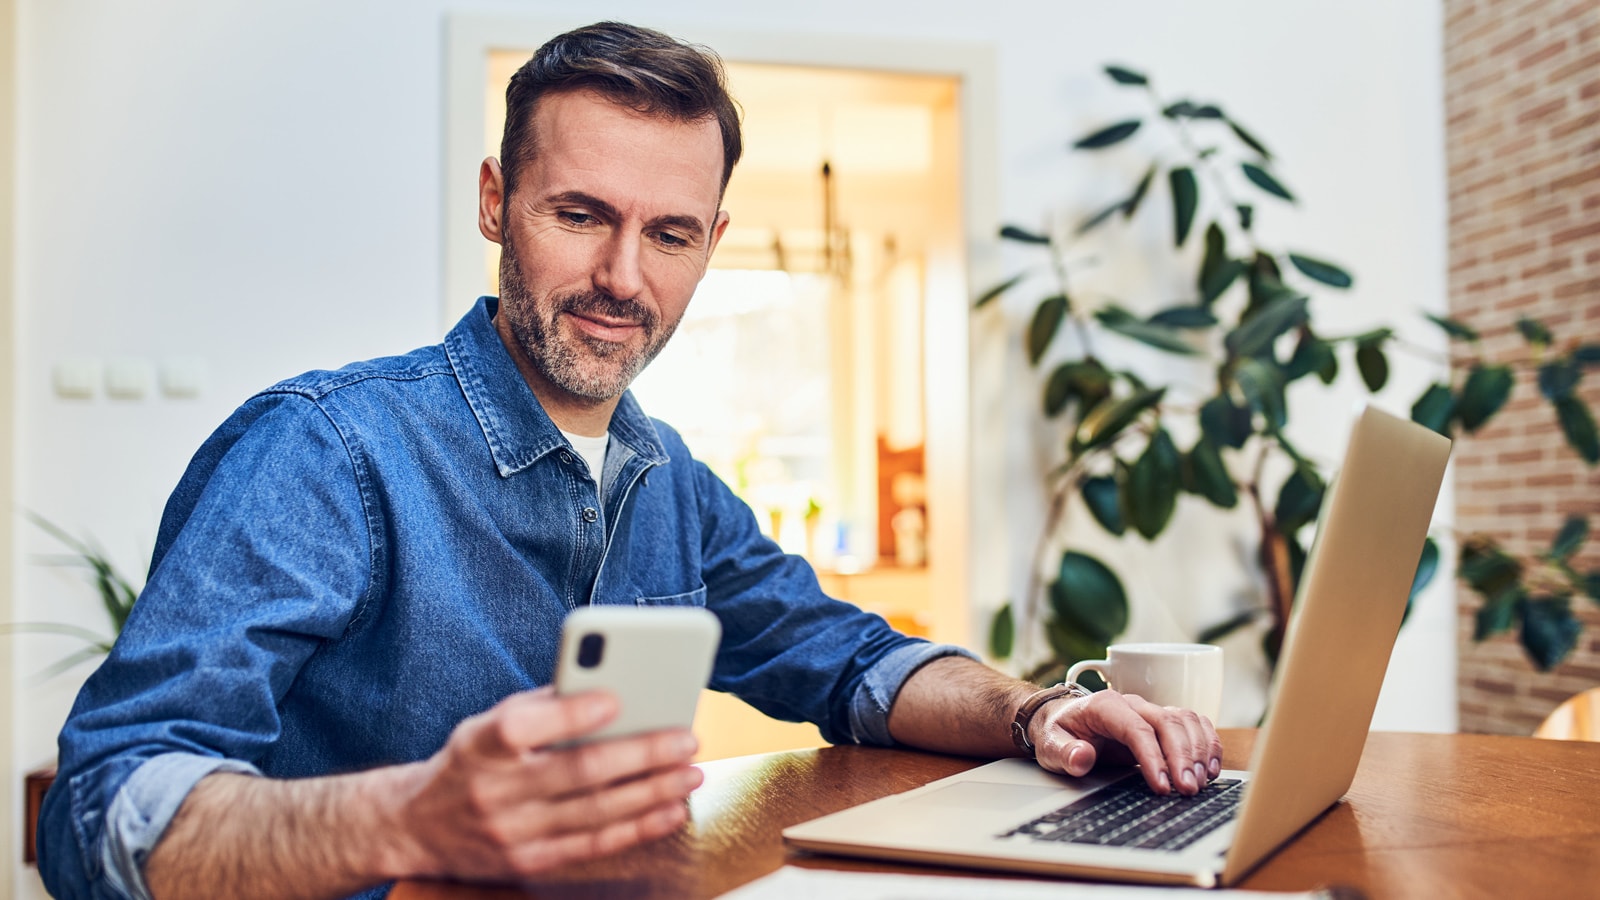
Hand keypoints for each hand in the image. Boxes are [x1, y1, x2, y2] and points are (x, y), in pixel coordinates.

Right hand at [390, 687, 702, 879]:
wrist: (415, 827)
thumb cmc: (469, 761)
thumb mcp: (486, 724)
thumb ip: (541, 707)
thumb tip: (610, 688)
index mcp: (480, 745)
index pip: (523, 727)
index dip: (571, 714)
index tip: (617, 697)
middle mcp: (493, 791)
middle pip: (577, 772)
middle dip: (640, 754)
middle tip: (685, 738)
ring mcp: (511, 833)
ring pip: (595, 812)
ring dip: (651, 792)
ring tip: (690, 772)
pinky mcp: (528, 862)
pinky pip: (594, 844)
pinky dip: (638, 828)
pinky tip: (671, 810)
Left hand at [1028, 690, 1222, 795]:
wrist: (1060, 721)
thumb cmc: (1058, 733)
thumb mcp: (1049, 746)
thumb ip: (1064, 753)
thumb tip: (1082, 757)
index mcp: (1104, 706)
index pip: (1136, 728)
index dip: (1153, 757)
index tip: (1162, 786)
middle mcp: (1132, 704)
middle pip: (1167, 723)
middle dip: (1182, 757)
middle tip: (1187, 790)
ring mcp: (1149, 710)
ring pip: (1185, 721)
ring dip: (1198, 751)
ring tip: (1199, 783)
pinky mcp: (1161, 722)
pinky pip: (1192, 724)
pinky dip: (1206, 743)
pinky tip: (1210, 768)